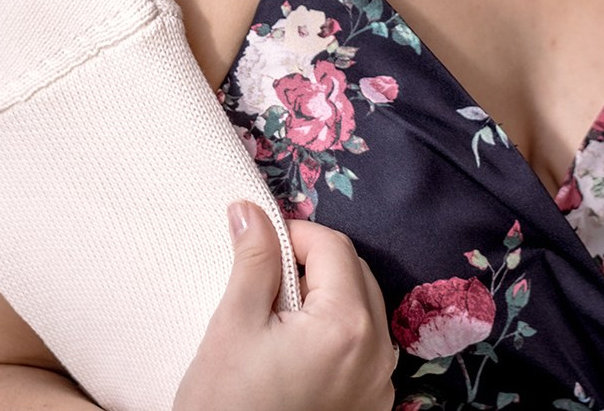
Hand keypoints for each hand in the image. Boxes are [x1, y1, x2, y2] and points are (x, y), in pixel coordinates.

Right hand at [173, 203, 396, 410]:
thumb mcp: (233, 326)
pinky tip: (296, 348)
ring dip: (326, 298)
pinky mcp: (369, 408)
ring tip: (277, 314)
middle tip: (266, 275)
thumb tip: (252, 212)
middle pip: (355, 276)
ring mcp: (377, 386)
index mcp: (348, 325)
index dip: (295, 233)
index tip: (261, 239)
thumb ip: (253, 261)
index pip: (334, 247)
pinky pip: (363, 350)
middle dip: (314, 264)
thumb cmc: (226, 407)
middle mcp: (377, 354)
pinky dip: (337, 334)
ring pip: (363, 311)